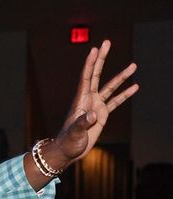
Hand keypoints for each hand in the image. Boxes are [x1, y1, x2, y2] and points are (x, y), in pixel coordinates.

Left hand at [55, 40, 138, 161]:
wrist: (68, 151)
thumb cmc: (68, 142)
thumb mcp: (75, 133)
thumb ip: (84, 123)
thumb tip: (94, 115)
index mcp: (80, 101)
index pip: (86, 77)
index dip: (90, 63)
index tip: (95, 49)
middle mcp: (88, 100)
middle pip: (96, 75)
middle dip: (102, 59)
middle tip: (107, 42)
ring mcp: (95, 106)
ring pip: (110, 87)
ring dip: (121, 77)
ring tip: (133, 65)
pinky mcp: (101, 115)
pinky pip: (115, 102)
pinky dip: (125, 95)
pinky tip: (135, 87)